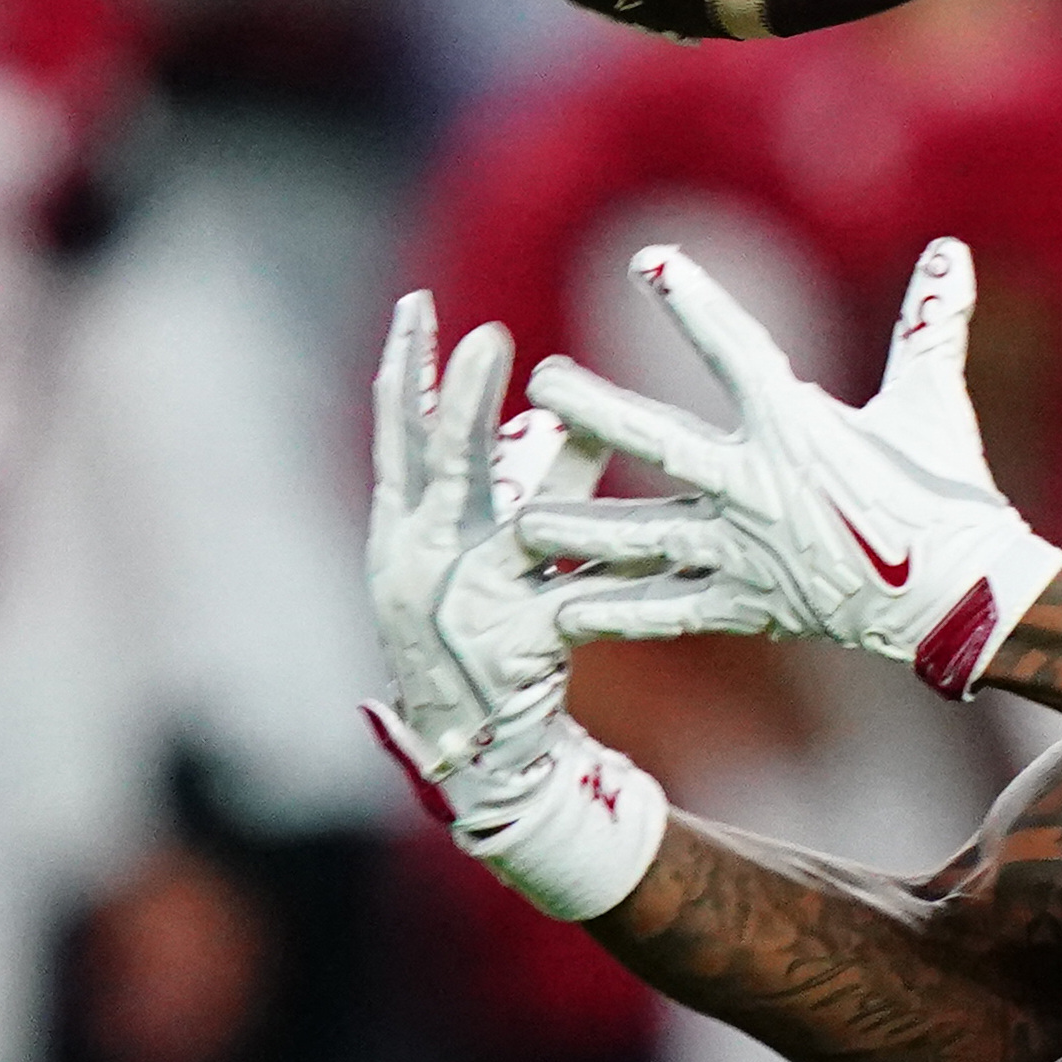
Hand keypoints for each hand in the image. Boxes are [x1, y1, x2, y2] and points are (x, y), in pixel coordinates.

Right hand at [364, 291, 605, 774]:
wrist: (482, 755)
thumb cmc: (485, 639)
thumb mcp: (485, 556)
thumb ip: (521, 489)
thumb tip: (559, 419)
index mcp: (401, 535)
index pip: (396, 437)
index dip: (403, 371)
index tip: (416, 305)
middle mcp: (418, 564)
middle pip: (439, 468)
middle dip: (458, 399)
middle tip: (486, 336)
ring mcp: (461, 607)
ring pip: (512, 522)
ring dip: (546, 475)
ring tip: (564, 420)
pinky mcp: (513, 650)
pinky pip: (581, 596)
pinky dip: (624, 570)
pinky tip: (665, 545)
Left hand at [519, 239, 1061, 697]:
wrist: (964, 598)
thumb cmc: (949, 494)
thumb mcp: (934, 403)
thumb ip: (931, 324)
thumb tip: (952, 247)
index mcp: (800, 426)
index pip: (738, 349)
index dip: (695, 302)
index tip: (651, 262)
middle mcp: (762, 485)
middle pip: (662, 441)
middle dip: (597, 411)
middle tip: (541, 383)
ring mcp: (751, 549)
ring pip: (648, 535)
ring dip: (582, 528)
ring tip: (521, 519)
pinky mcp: (752, 602)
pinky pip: (675, 609)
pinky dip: (620, 612)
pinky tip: (564, 613)